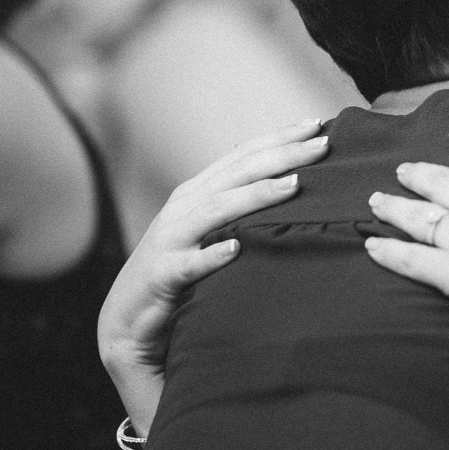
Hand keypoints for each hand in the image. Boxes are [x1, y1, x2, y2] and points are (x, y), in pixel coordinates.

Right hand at [97, 119, 329, 432]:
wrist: (127, 325)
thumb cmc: (180, 275)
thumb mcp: (210, 235)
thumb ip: (241, 211)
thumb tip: (295, 187)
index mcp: (198, 193)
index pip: (243, 156)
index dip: (278, 138)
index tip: (317, 124)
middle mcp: (183, 208)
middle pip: (237, 173)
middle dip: (280, 155)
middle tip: (321, 144)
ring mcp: (170, 240)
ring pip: (216, 209)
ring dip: (255, 196)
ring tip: (293, 185)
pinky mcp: (160, 276)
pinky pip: (187, 266)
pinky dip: (210, 256)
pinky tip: (235, 249)